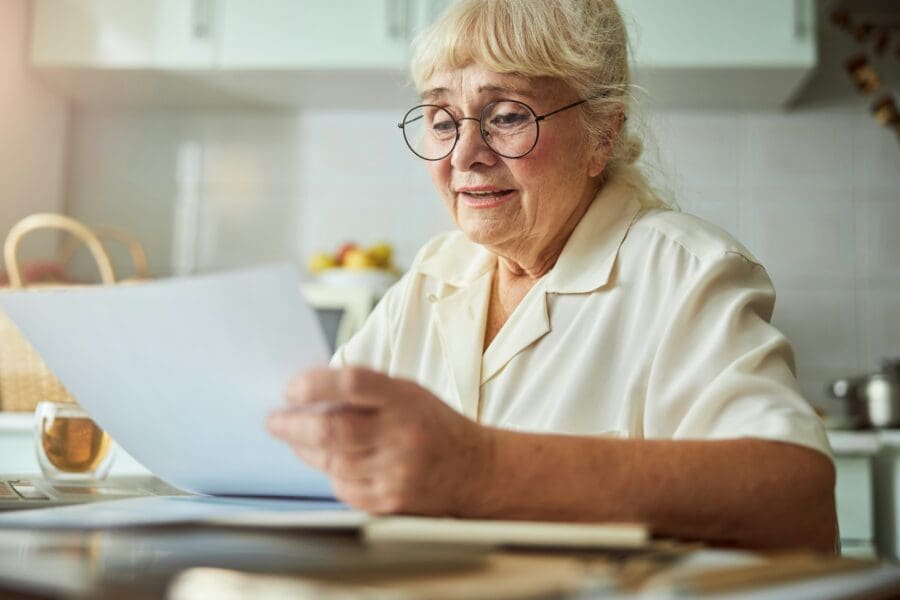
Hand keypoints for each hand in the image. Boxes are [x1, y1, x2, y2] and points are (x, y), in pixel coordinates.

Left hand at [267, 366, 493, 515]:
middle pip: (332, 430)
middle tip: (275, 419)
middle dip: (292, 424)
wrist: (476, 471)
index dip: (314, 384)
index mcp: (405, 399)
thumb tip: (309, 393)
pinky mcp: (389, 502)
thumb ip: (365, 391)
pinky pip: (343, 486)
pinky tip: (333, 462)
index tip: (291, 389)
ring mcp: (395, 472)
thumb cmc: (434, 426)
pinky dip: (331, 472)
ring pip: (331, 461)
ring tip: (297, 438)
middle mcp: (401, 435)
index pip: (352, 383)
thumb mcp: (408, 393)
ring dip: (305, 448)